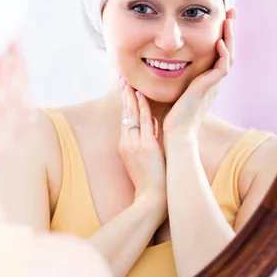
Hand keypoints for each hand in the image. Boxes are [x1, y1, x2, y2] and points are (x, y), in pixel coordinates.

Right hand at [0, 43, 33, 213]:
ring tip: (16, 42)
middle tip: (11, 36)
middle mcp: (10, 138)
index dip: (5, 79)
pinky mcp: (15, 132)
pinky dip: (23, 81)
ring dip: (22, 69)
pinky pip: (25, 101)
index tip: (2, 54)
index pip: (4, 106)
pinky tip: (19, 64)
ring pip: (25, 96)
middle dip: (17, 65)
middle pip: (20, 96)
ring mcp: (15, 135)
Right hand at [118, 79, 166, 219]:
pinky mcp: (145, 146)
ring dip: (131, 97)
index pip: (124, 119)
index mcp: (125, 146)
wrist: (151, 198)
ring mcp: (134, 144)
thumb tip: (154, 124)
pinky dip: (143, 108)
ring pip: (131, 115)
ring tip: (129, 82)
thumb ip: (147, 140)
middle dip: (124, 96)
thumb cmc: (151, 181)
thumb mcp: (145, 159)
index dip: (125, 104)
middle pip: (124, 114)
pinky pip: (144, 122)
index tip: (125, 90)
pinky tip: (141, 96)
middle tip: (122, 78)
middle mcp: (126, 142)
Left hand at [163, 10, 234, 140]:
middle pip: (228, 51)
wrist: (175, 134)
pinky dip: (222, 53)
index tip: (220, 18)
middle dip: (230, 31)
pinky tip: (218, 41)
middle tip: (232, 12)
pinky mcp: (208, 88)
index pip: (218, 53)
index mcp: (206, 80)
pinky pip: (222, 68)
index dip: (221, 35)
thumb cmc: (170, 116)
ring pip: (229, 56)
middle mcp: (213, 81)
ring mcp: (212, 85)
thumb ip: (170, 75)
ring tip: (229, 20)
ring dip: (229, 37)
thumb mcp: (172, 89)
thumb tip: (157, 60)